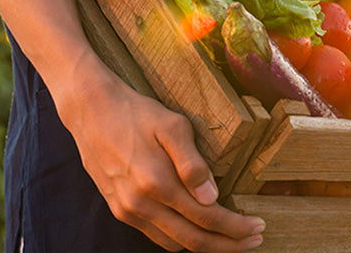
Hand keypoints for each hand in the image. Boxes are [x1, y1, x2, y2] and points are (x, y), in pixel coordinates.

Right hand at [62, 58, 264, 251]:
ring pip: (173, 244)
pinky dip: (181, 238)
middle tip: (254, 239)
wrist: (91, 111)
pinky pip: (155, 236)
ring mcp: (127, 210)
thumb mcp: (173, 127)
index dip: (235, 227)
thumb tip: (212, 197)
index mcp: (157, 183)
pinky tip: (198, 228)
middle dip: (228, 244)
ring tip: (231, 238)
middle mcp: (140, 204)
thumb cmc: (138, 113)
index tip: (258, 226)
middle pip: (193, 240)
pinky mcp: (119, 209)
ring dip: (205, 245)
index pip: (206, 218)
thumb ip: (193, 164)